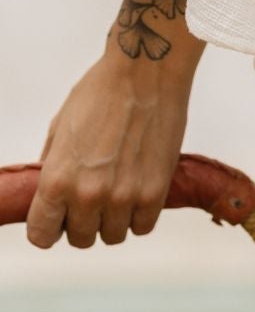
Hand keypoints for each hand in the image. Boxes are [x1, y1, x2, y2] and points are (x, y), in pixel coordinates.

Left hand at [26, 0, 205, 249]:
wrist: (146, 72)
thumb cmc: (103, 90)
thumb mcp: (61, 127)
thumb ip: (54, 166)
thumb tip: (53, 193)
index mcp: (57, 180)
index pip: (41, 236)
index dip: (48, 227)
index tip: (57, 219)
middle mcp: (89, 195)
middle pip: (80, 239)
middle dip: (83, 222)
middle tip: (93, 197)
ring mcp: (124, 196)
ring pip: (113, 236)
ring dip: (113, 219)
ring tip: (119, 191)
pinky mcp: (156, 192)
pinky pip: (143, 226)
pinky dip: (140, 215)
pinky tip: (138, 192)